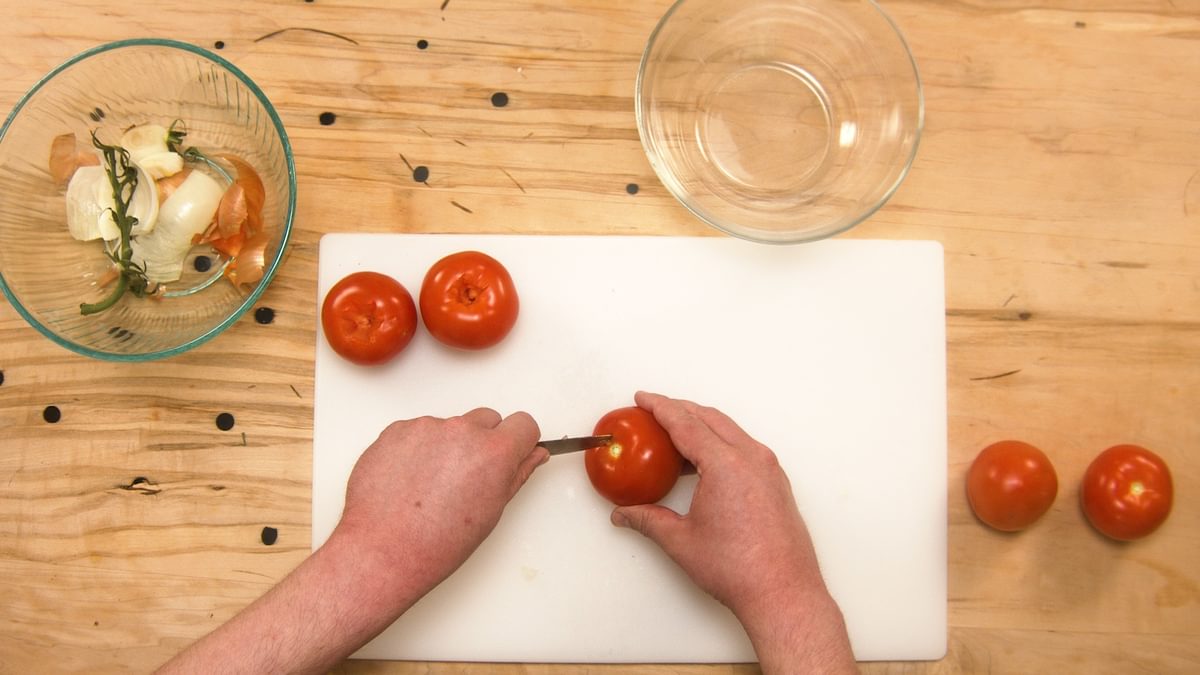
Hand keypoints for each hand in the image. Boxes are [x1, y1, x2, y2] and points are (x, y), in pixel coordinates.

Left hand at [333, 408, 548, 601]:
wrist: (382, 550)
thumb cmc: (436, 543)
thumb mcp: (490, 512)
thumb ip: (516, 474)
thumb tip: (533, 454)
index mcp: (493, 452)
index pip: (524, 423)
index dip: (520, 441)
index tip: (513, 452)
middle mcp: (462, 431)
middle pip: (487, 419)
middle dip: (484, 441)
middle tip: (468, 476)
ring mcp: (426, 427)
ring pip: (450, 426)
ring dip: (448, 445)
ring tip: (431, 485)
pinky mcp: (396, 430)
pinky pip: (418, 431)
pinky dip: (418, 449)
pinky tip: (410, 480)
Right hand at [612, 392, 854, 672]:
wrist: (783, 593)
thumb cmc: (741, 570)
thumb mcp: (681, 541)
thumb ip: (648, 520)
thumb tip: (625, 514)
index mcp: (726, 465)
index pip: (686, 423)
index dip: (660, 407)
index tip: (643, 399)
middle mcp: (752, 459)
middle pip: (710, 418)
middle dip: (680, 409)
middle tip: (655, 411)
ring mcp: (769, 469)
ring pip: (730, 430)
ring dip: (702, 425)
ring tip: (675, 435)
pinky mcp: (777, 481)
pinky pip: (745, 447)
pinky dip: (721, 442)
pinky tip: (704, 462)